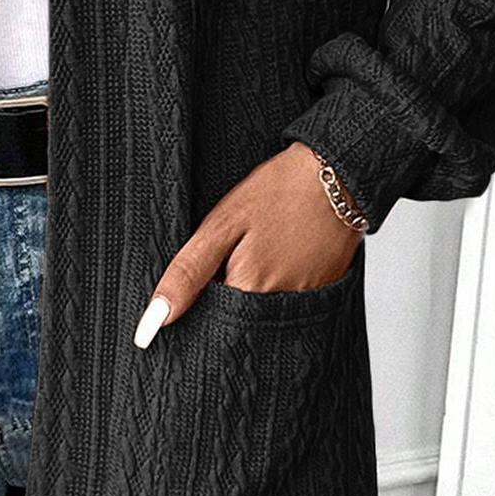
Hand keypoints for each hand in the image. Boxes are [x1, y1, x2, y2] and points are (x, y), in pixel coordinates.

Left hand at [133, 144, 363, 345]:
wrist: (337, 175)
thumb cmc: (278, 192)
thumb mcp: (222, 225)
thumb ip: (188, 272)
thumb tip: (157, 318)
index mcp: (247, 293)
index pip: (208, 320)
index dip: (200, 298)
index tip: (210, 267)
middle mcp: (278, 309)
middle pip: (235, 318)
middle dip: (225, 292)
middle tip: (238, 249)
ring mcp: (305, 304)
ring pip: (260, 310)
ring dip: (251, 286)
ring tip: (262, 247)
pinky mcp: (323, 295)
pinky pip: (287, 301)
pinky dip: (277, 282)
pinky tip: (280, 253)